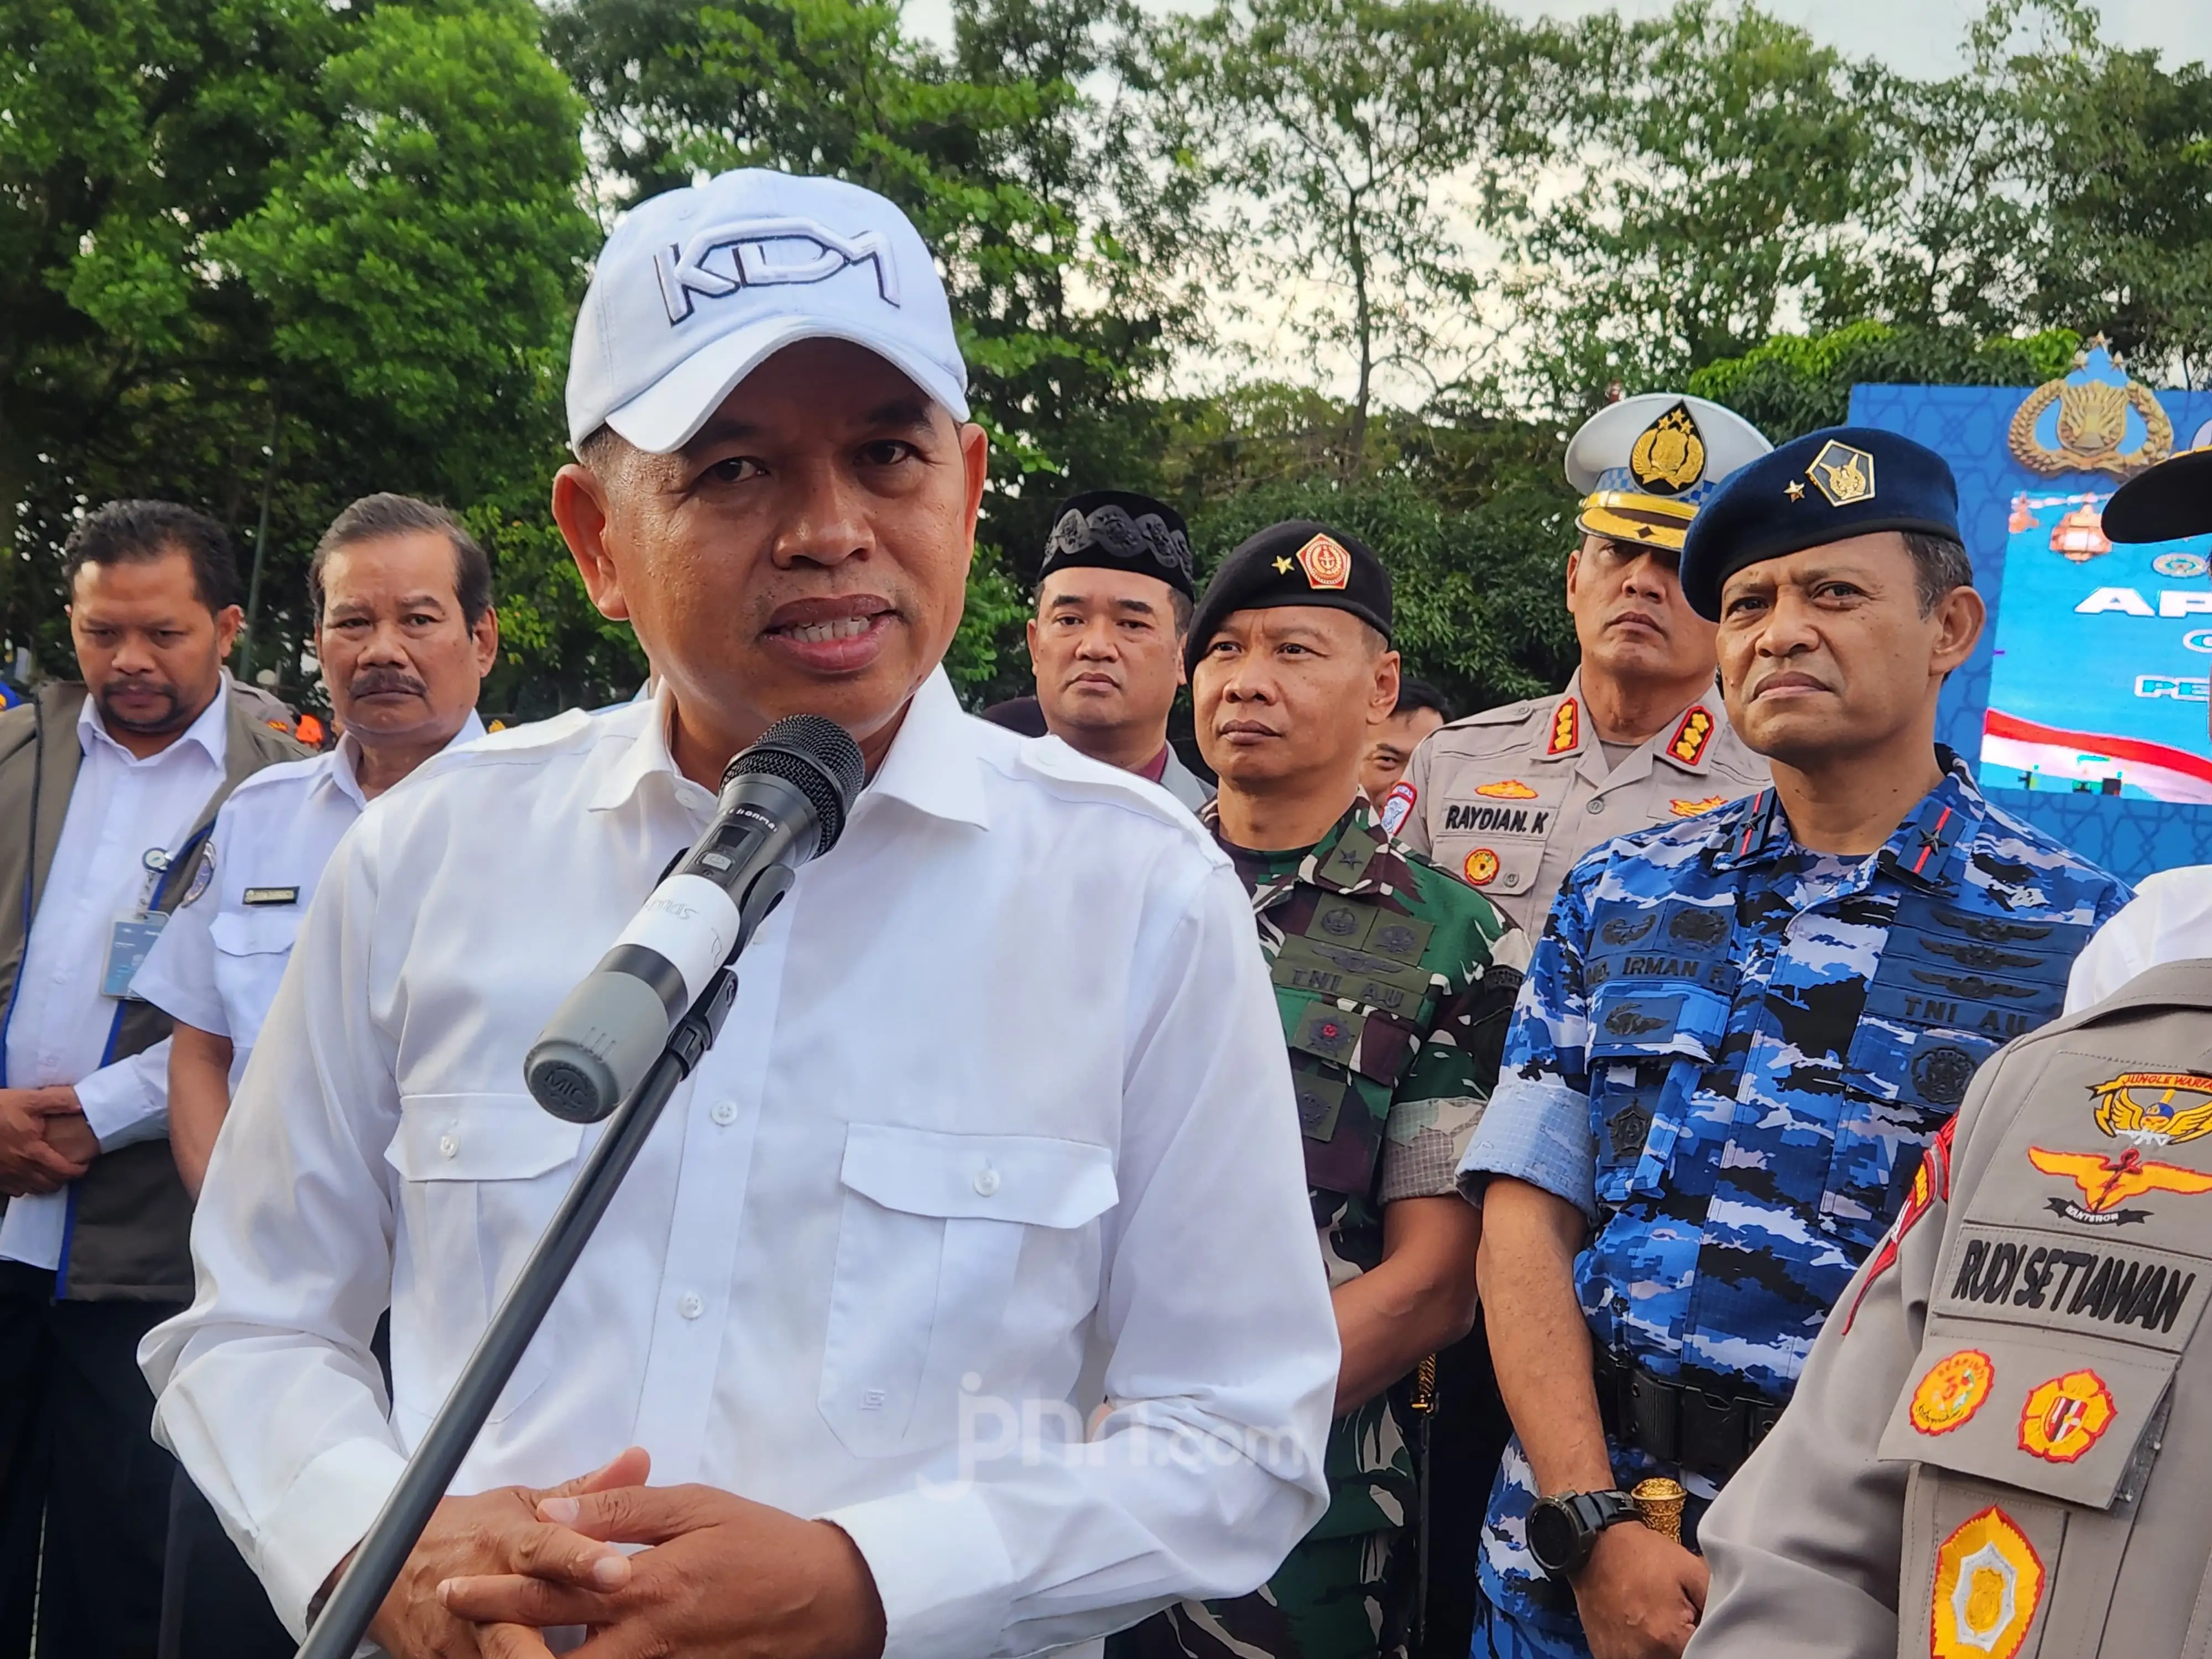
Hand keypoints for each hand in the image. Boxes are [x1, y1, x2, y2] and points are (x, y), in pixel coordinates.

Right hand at [0, 1087, 90, 1195]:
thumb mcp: (29, 1100)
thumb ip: (58, 1102)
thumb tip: (82, 1105)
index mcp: (32, 1152)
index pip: (63, 1171)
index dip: (77, 1170)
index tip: (84, 1164)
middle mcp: (19, 1169)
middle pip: (49, 1185)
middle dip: (63, 1178)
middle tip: (69, 1167)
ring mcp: (4, 1176)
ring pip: (32, 1190)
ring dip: (45, 1184)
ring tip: (51, 1172)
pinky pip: (14, 1191)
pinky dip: (25, 1186)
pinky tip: (27, 1175)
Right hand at [336, 1447, 650, 1658]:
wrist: (392, 1567)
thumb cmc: (471, 1532)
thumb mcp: (522, 1503)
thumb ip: (584, 1492)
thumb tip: (640, 1459)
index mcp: (507, 1542)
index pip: (545, 1548)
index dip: (580, 1559)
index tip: (618, 1570)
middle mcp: (483, 1591)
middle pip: (518, 1617)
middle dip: (553, 1635)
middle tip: (602, 1634)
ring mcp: (462, 1635)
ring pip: (498, 1658)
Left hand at [437, 1484, 888, 1658]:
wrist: (831, 1601)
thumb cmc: (765, 1544)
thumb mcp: (696, 1507)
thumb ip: (623, 1509)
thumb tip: (556, 1508)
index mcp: (645, 1584)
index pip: (552, 1589)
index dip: (497, 1589)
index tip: (455, 1585)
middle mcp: (645, 1638)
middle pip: (551, 1654)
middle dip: (499, 1643)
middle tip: (458, 1623)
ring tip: (501, 1648)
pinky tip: (570, 1654)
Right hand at [1571, 1520, 1707, 1658]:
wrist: (1592, 1545)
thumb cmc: (1641, 1554)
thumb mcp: (1691, 1569)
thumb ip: (1717, 1603)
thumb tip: (1731, 1627)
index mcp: (1667, 1639)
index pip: (1705, 1656)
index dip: (1708, 1641)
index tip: (1701, 1624)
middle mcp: (1641, 1656)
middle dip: (1685, 1645)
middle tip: (1681, 1619)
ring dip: (1663, 1649)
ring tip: (1660, 1621)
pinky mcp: (1604, 1656)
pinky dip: (1643, 1650)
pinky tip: (1642, 1627)